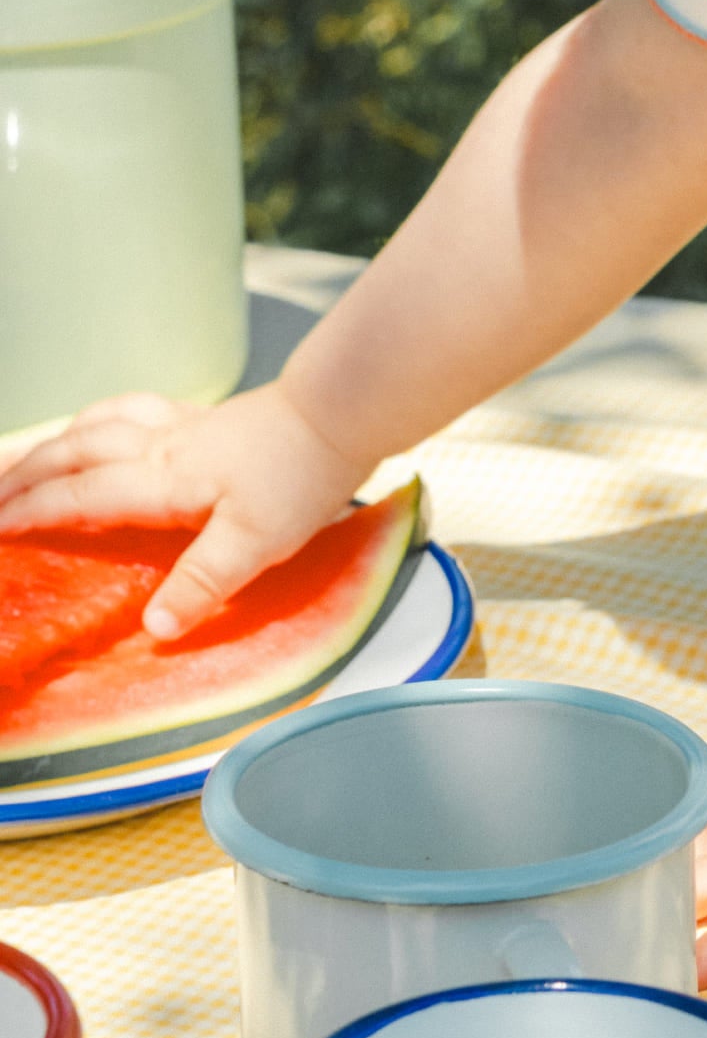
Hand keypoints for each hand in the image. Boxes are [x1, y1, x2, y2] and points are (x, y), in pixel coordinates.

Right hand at [0, 383, 367, 639]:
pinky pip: (134, 409)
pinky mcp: (208, 416)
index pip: (81, 496)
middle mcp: (163, 445)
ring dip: (56, 441)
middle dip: (24, 474)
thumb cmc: (302, 475)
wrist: (344, 411)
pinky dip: (101, 418)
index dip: (31, 513)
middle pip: (76, 451)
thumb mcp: (255, 544)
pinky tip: (102, 424)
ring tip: (25, 458)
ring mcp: (185, 425)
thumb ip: (202, 584)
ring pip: (100, 424)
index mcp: (165, 480)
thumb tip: (152, 628)